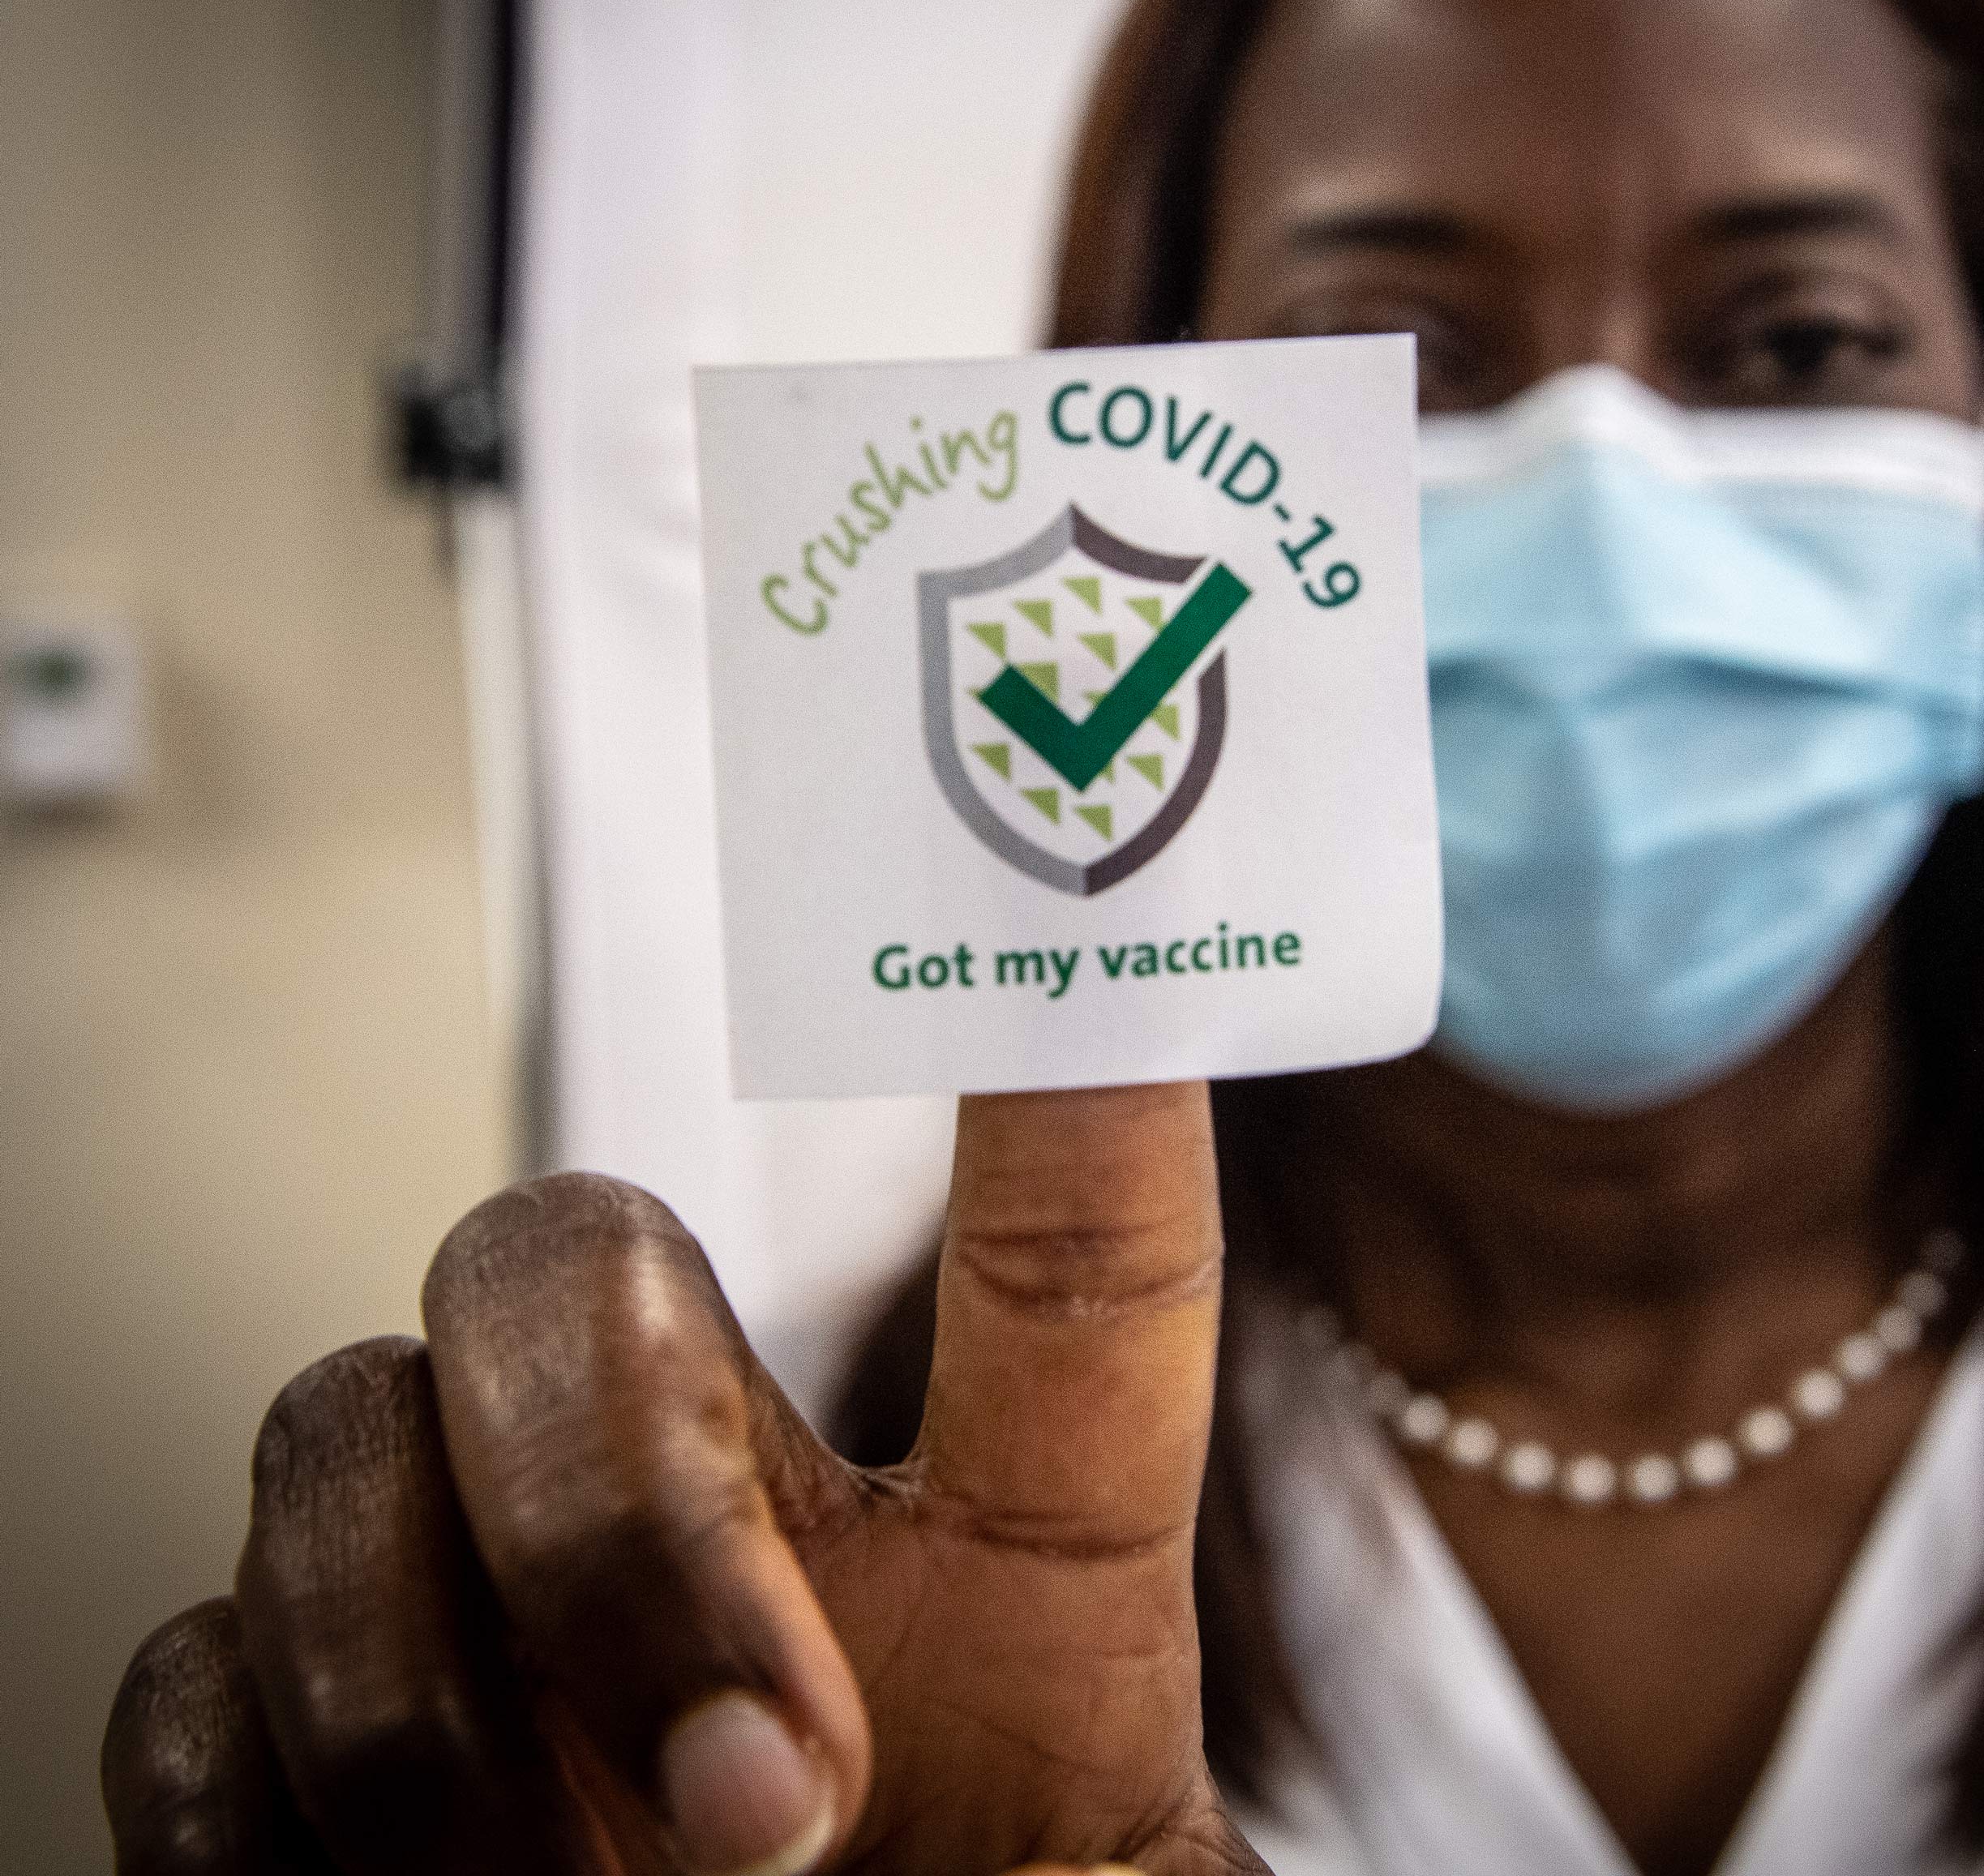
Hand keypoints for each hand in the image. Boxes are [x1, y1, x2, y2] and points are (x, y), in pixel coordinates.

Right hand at [101, 1085, 1265, 1875]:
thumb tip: (1124, 1854)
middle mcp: (741, 1532)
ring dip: (419, 1697)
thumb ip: (1136, 1872)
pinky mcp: (294, 1752)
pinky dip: (244, 1801)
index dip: (1085, 1080)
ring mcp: (497, 1623)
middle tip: (759, 1793)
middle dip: (610, 1490)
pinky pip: (181, 1671)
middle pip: (583, 1255)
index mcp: (1015, 1580)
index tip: (1104, 873)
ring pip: (341, 1425)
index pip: (1068, 1264)